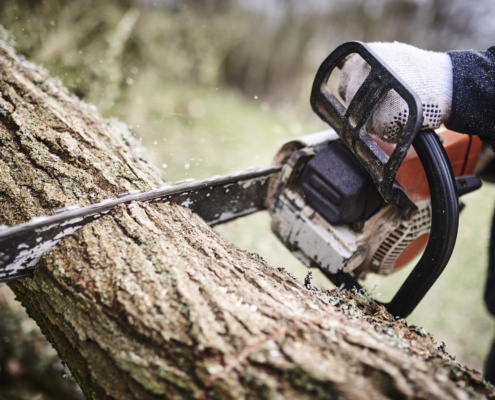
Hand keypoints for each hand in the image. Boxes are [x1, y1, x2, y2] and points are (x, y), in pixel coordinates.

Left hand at [338, 42, 452, 142]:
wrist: (450, 82)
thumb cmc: (421, 72)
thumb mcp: (389, 58)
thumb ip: (367, 70)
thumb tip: (346, 85)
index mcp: (361, 59)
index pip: (343, 87)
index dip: (355, 98)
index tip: (369, 100)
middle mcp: (362, 76)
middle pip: (352, 108)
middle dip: (368, 113)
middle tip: (390, 107)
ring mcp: (371, 97)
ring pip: (364, 123)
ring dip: (380, 124)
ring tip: (400, 111)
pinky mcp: (384, 118)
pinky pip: (380, 133)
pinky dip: (393, 132)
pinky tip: (405, 119)